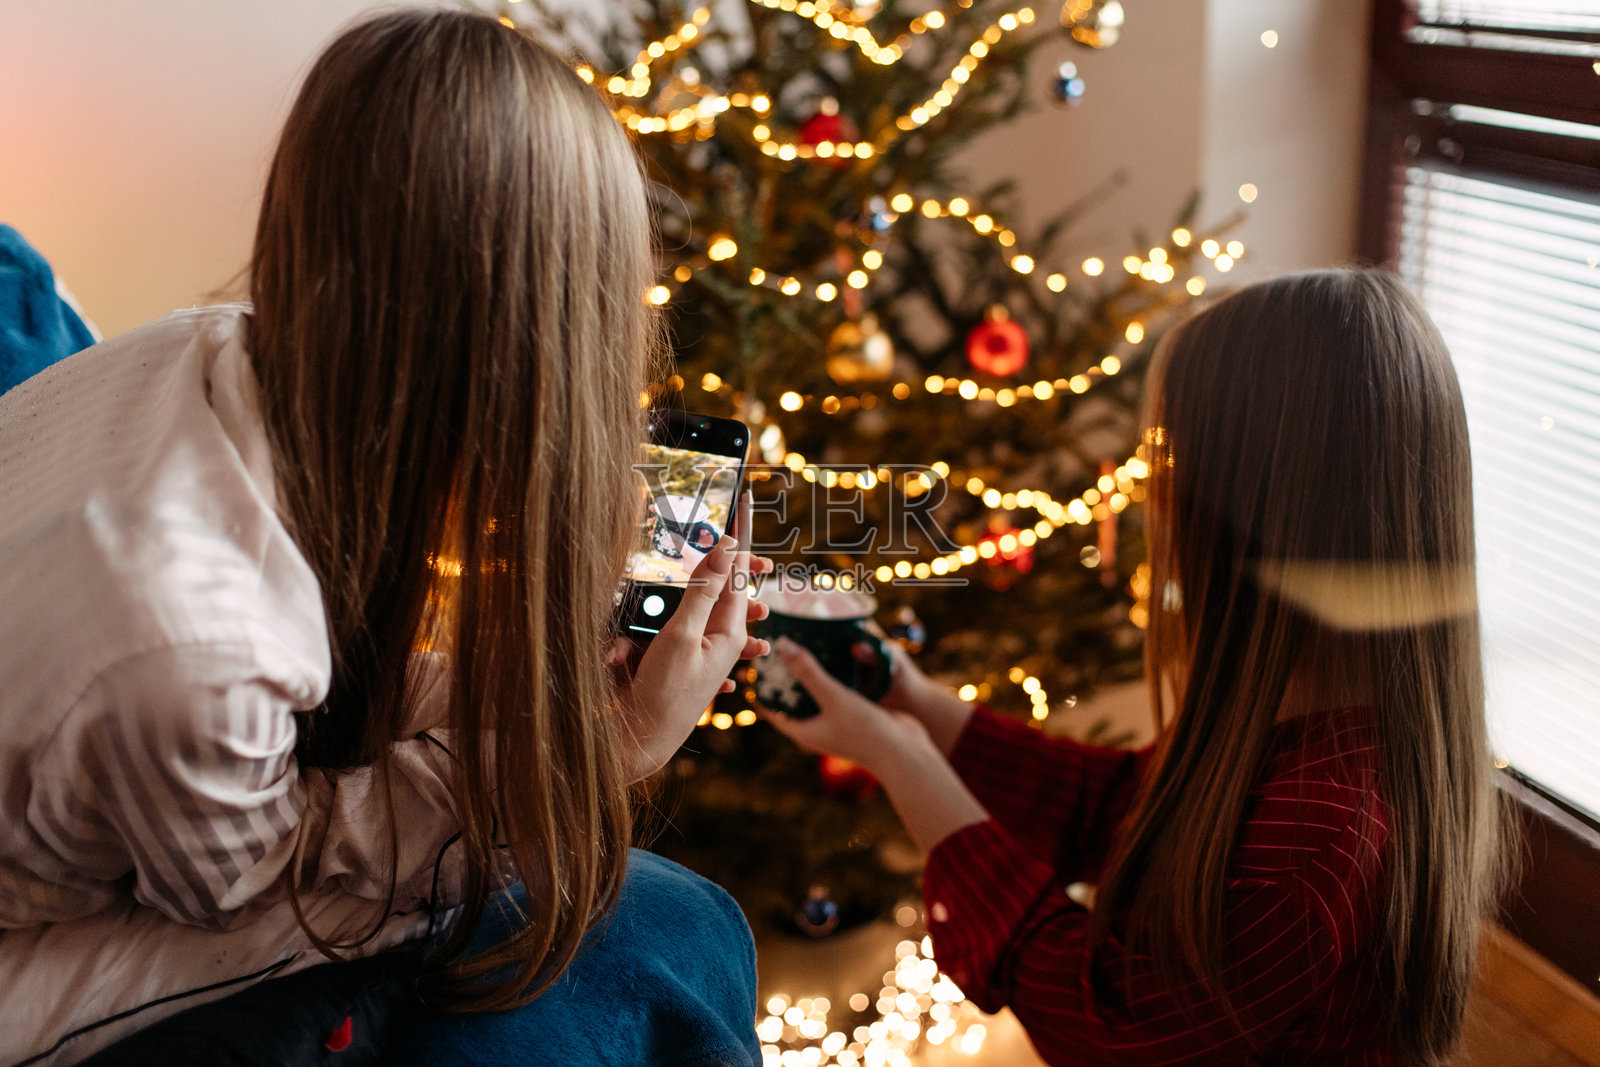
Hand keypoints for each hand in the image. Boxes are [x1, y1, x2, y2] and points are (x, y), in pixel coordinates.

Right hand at [613, 493, 771, 779]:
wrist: (640, 744)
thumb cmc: (663, 694)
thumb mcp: (683, 636)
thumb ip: (704, 591)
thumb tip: (725, 549)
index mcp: (727, 632)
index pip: (737, 575)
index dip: (738, 540)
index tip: (743, 505)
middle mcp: (717, 642)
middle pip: (723, 590)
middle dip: (721, 563)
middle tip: (720, 528)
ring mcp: (697, 654)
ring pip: (698, 609)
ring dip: (695, 590)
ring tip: (698, 570)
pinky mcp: (676, 664)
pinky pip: (673, 633)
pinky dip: (666, 623)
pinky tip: (667, 622)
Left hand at [763, 636, 987, 852]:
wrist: (906, 752)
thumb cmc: (865, 730)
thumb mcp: (833, 696)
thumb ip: (808, 671)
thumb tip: (781, 645)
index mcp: (803, 732)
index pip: (771, 710)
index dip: (760, 689)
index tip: (752, 666)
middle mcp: (817, 729)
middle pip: (791, 701)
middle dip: (783, 679)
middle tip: (775, 650)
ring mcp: (836, 723)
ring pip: (815, 696)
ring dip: (808, 675)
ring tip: (801, 647)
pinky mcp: (854, 715)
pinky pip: (836, 693)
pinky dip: (831, 676)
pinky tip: (834, 656)